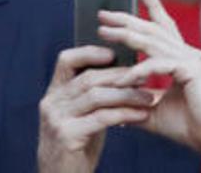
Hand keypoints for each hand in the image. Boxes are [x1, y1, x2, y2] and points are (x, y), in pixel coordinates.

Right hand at [38, 46, 153, 172]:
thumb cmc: (76, 148)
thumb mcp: (80, 117)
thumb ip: (92, 97)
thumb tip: (122, 74)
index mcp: (53, 94)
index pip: (66, 60)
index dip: (90, 52)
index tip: (115, 54)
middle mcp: (51, 103)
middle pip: (88, 78)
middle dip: (120, 76)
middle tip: (146, 76)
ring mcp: (57, 119)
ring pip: (96, 95)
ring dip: (127, 94)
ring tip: (149, 97)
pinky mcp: (67, 136)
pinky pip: (101, 118)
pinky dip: (124, 114)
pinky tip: (142, 115)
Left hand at [99, 0, 200, 171]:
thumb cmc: (192, 127)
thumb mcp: (155, 109)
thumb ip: (136, 97)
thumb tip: (112, 97)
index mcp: (184, 58)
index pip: (164, 25)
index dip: (152, 4)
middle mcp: (189, 54)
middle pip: (153, 28)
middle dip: (127, 18)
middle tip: (103, 13)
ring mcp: (193, 60)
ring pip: (154, 41)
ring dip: (126, 35)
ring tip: (104, 32)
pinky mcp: (193, 71)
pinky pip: (159, 64)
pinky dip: (139, 70)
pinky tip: (123, 79)